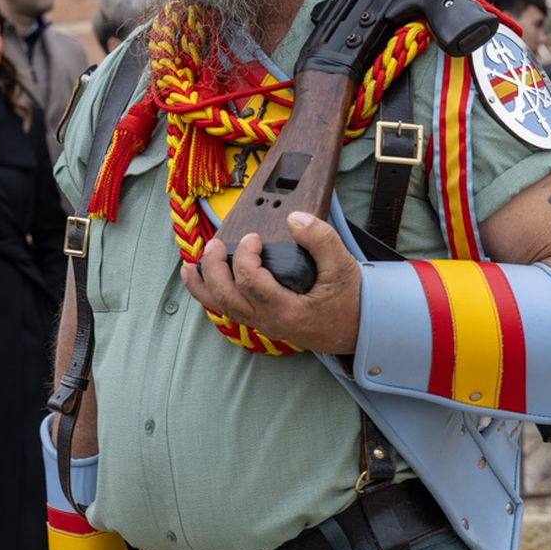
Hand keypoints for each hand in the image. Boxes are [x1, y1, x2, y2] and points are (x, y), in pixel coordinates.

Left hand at [179, 211, 362, 354]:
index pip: (250, 282)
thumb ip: (320, 239)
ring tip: (188, 269)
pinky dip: (215, 297)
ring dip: (203, 287)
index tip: (254, 238)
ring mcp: (266, 325)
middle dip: (213, 269)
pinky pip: (232, 312)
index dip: (244, 256)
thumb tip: (294, 219)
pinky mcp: (266, 324)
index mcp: (286, 310)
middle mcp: (270, 322)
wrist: (362, 330)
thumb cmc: (352, 300)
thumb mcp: (343, 265)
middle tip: (213, 244)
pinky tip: (208, 283)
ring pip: (223, 310)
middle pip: (226, 298)